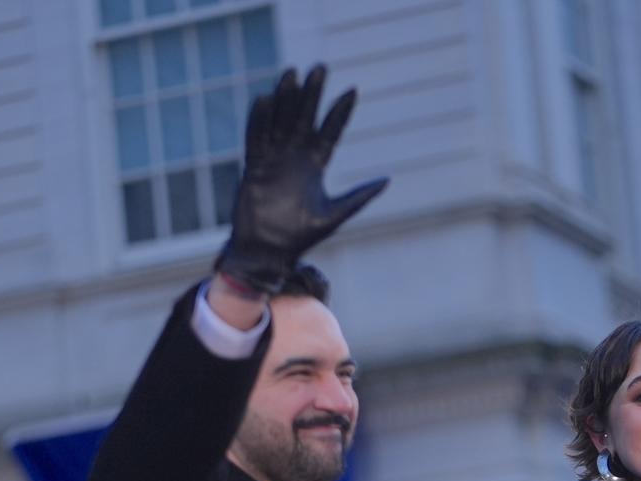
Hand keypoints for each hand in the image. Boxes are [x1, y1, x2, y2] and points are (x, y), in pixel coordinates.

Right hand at [215, 64, 387, 293]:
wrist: (270, 252)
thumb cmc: (302, 236)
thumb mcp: (336, 214)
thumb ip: (359, 196)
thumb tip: (387, 180)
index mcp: (315, 166)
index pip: (330, 133)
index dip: (339, 113)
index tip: (352, 91)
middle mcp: (295, 158)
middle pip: (304, 119)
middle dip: (312, 95)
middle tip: (321, 68)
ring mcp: (273, 160)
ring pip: (280, 122)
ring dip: (285, 99)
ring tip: (292, 73)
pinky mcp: (253, 166)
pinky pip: (255, 139)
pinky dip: (259, 120)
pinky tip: (264, 99)